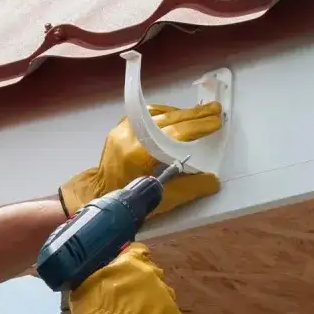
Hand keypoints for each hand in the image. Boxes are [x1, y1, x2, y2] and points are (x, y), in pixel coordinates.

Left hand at [59, 102, 222, 217]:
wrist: (97, 195)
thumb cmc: (127, 202)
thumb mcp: (161, 201)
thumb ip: (188, 189)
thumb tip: (212, 180)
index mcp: (138, 154)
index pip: (174, 134)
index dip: (197, 127)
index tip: (215, 122)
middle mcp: (129, 137)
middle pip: (168, 120)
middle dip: (194, 115)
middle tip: (215, 111)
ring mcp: (122, 130)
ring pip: (157, 115)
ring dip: (181, 114)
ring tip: (201, 114)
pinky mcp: (120, 128)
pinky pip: (146, 116)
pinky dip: (165, 115)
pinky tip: (178, 118)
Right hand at [60, 242, 183, 313]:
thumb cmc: (93, 309)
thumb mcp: (87, 282)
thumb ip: (102, 270)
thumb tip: (106, 266)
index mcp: (132, 261)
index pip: (138, 251)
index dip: (132, 260)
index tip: (127, 269)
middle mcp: (152, 272)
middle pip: (151, 272)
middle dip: (142, 281)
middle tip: (130, 295)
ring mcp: (165, 293)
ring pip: (161, 291)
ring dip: (153, 298)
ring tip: (140, 313)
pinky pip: (168, 311)